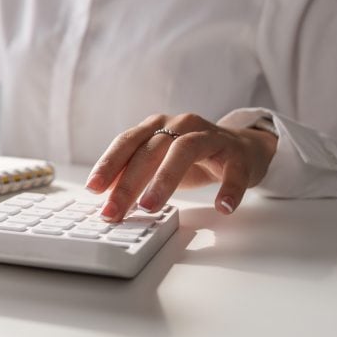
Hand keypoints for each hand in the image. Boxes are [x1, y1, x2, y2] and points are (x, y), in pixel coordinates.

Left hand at [86, 113, 276, 220]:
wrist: (243, 148)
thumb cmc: (193, 158)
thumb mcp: (159, 163)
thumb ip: (134, 175)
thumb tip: (105, 199)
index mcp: (157, 127)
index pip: (127, 142)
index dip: (108, 164)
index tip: (93, 188)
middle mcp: (180, 125)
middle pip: (151, 149)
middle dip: (129, 182)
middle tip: (115, 211)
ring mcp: (210, 136)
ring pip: (185, 150)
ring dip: (164, 179)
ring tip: (150, 207)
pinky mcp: (236, 154)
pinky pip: (233, 170)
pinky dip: (229, 188)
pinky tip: (222, 207)